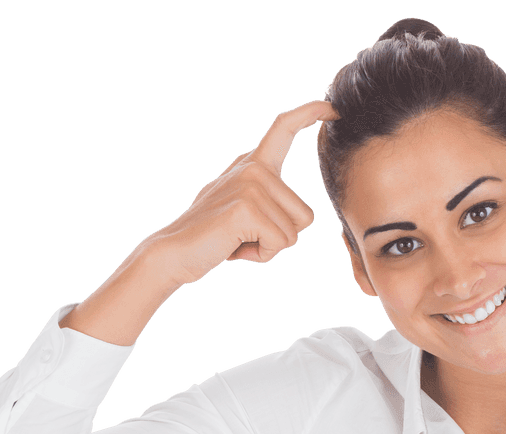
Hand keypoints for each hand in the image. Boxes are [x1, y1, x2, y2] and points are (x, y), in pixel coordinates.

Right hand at [149, 99, 338, 286]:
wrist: (175, 252)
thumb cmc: (214, 236)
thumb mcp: (241, 207)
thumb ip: (264, 195)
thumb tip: (288, 198)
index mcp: (252, 164)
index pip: (283, 129)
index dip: (309, 115)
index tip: (330, 108)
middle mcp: (252, 168)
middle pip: (305, 217)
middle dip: (281, 237)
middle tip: (245, 235)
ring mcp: (250, 185)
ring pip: (294, 233)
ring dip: (271, 246)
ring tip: (240, 238)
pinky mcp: (247, 208)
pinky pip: (280, 243)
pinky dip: (263, 254)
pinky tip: (237, 246)